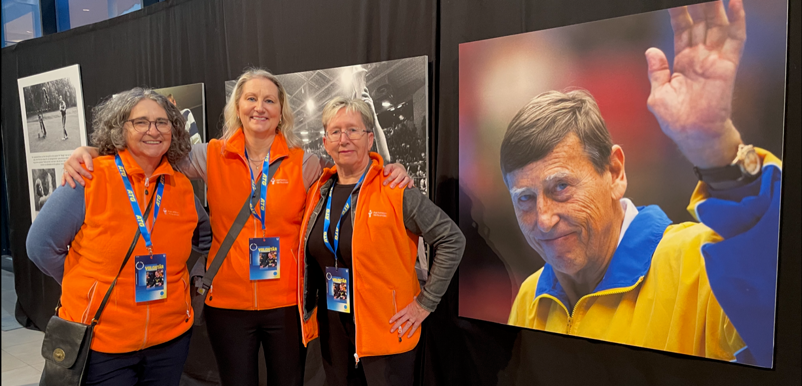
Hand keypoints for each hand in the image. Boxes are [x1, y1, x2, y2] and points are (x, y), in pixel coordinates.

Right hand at [61, 146, 97, 187]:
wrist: (80, 152)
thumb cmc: (83, 154)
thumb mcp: (87, 155)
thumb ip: (89, 162)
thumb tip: (90, 169)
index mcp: (72, 159)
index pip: (78, 168)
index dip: (84, 173)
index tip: (90, 177)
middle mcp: (67, 163)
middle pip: (72, 172)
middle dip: (78, 179)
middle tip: (84, 184)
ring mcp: (66, 167)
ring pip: (67, 175)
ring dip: (70, 181)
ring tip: (74, 186)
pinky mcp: (65, 170)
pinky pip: (63, 176)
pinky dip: (63, 180)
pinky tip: (63, 184)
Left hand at [383, 163, 414, 188]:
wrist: (399, 167)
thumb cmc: (393, 168)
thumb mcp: (389, 166)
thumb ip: (386, 169)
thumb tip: (385, 174)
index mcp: (397, 169)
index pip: (393, 175)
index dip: (388, 179)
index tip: (384, 183)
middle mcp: (402, 172)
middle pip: (399, 177)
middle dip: (395, 182)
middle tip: (391, 186)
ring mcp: (406, 175)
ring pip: (406, 179)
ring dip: (403, 183)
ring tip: (399, 187)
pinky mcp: (409, 178)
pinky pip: (411, 181)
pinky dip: (410, 183)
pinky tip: (408, 187)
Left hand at [389, 298, 430, 337]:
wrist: (426, 302)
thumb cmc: (421, 300)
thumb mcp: (416, 299)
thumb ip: (414, 300)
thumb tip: (415, 297)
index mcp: (407, 309)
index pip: (399, 314)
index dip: (394, 318)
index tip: (390, 321)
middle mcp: (409, 314)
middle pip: (401, 321)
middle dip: (395, 326)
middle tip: (391, 331)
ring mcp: (413, 318)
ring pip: (406, 326)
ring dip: (402, 331)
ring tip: (399, 335)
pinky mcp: (418, 320)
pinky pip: (414, 327)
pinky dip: (411, 332)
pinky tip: (408, 336)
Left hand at [645, 0, 745, 167]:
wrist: (692, 135)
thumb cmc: (676, 119)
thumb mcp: (659, 94)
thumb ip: (657, 71)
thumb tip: (651, 51)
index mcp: (683, 61)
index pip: (682, 30)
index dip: (679, 14)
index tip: (673, 1)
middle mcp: (700, 57)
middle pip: (700, 23)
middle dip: (698, 5)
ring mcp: (714, 60)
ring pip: (717, 25)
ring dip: (716, 7)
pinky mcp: (727, 66)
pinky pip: (734, 39)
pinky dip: (737, 21)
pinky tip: (735, 4)